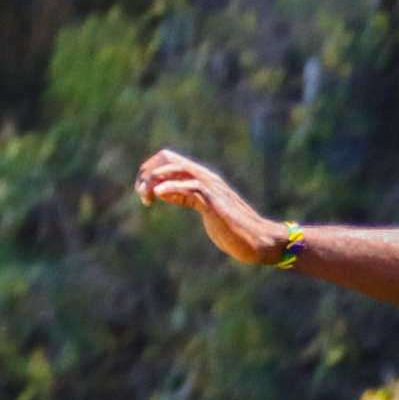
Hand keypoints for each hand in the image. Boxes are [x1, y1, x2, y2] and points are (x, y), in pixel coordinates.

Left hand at [136, 148, 285, 265]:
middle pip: (168, 158)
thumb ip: (184, 197)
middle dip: (148, 172)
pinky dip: (171, 188)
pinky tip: (158, 195)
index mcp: (202, 178)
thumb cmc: (231, 229)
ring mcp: (212, 188)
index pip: (168, 158)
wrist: (257, 241)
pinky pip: (190, 187)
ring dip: (155, 180)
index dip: (149, 170)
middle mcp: (206, 178)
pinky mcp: (214, 202)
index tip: (142, 191)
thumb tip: (161, 190)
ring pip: (177, 169)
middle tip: (141, 193)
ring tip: (144, 195)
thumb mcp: (202, 208)